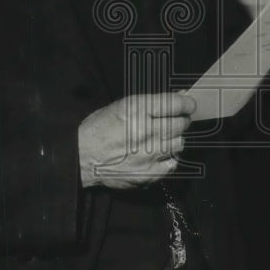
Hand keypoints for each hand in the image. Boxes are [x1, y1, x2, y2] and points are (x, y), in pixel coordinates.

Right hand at [78, 92, 195, 189]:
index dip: (187, 103)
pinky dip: (169, 158)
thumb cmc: (99, 129)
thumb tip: (180, 96)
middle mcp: (145, 131)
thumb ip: (152, 103)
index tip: (189, 104)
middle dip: (181, 120)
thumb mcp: (121, 106)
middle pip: (181, 124)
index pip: (176, 104)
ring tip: (162, 138)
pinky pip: (173, 164)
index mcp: (137, 110)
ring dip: (174, 139)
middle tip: (174, 120)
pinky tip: (158, 154)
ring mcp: (149, 155)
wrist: (81, 157)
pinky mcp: (149, 174)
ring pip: (179, 143)